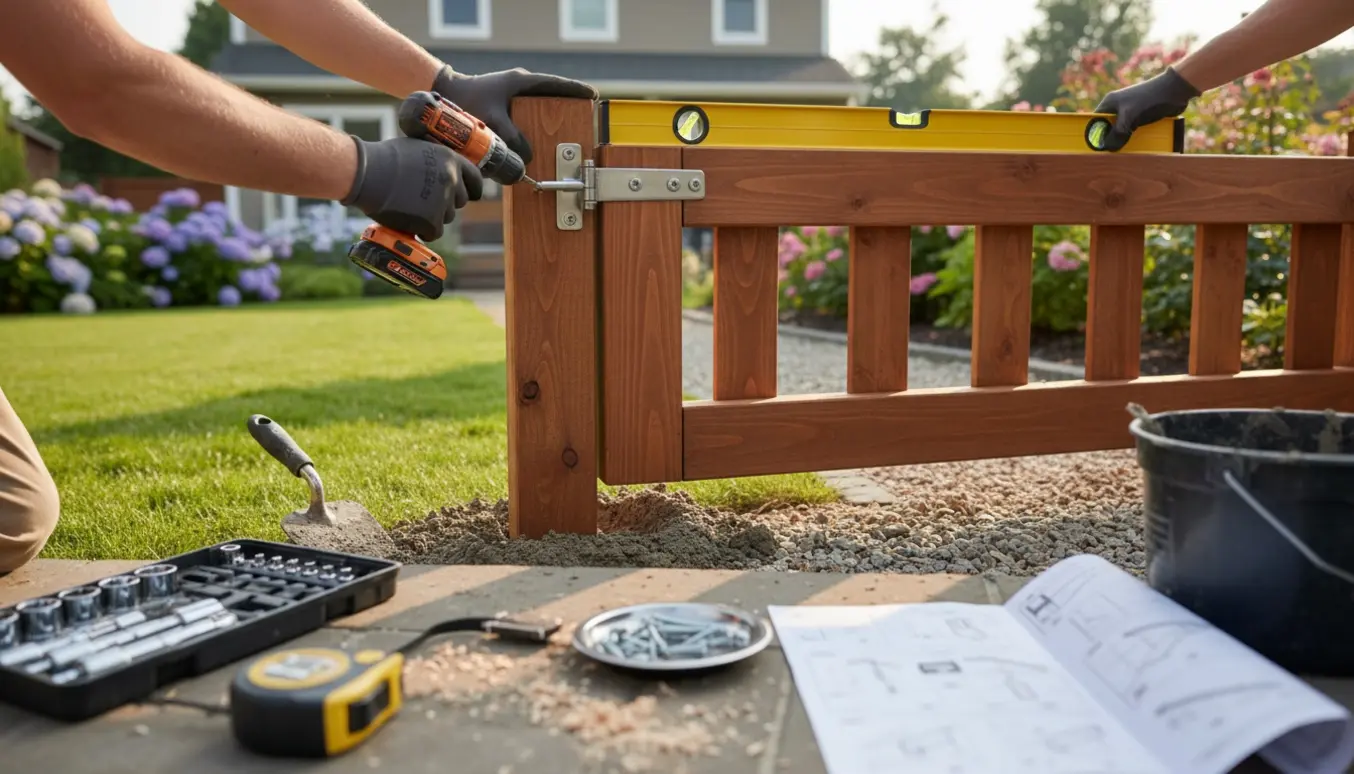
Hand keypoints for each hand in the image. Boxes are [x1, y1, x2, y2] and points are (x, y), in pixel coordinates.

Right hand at [340, 135, 483, 242]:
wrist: (367, 174)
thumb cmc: (384, 159)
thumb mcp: (417, 148)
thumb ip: (435, 160)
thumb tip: (440, 169)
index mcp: (450, 159)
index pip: (475, 178)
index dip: (472, 188)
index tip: (470, 195)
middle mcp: (451, 179)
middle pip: (460, 201)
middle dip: (445, 203)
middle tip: (423, 201)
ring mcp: (443, 201)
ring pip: (446, 217)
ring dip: (432, 216)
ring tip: (409, 207)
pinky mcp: (431, 220)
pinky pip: (433, 232)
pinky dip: (422, 230)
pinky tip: (407, 220)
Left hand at [431, 65, 597, 164]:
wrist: (440, 97)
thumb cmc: (466, 102)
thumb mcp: (492, 121)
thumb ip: (511, 141)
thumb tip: (526, 162)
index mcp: (521, 82)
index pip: (555, 85)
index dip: (575, 91)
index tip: (593, 96)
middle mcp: (519, 89)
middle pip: (549, 101)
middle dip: (562, 114)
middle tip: (576, 128)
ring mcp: (511, 99)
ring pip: (534, 115)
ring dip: (543, 130)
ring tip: (552, 147)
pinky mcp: (501, 111)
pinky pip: (521, 124)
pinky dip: (526, 136)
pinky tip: (528, 151)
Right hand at [1093, 66, 1200, 150]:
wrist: (1177, 90)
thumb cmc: (1150, 99)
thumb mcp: (1130, 116)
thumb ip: (1118, 132)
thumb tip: (1107, 148)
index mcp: (1109, 103)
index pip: (1094, 121)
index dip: (1093, 135)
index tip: (1094, 149)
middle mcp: (1118, 108)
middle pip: (1108, 129)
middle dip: (1110, 140)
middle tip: (1111, 153)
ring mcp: (1130, 113)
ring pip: (1122, 132)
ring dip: (1124, 141)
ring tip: (1125, 151)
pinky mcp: (1141, 117)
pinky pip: (1134, 132)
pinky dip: (1136, 139)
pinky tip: (1138, 147)